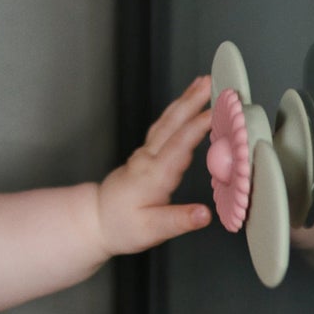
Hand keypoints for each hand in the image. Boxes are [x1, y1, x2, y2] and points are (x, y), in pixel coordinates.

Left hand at [94, 74, 216, 257]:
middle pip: (172, 124)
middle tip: (212, 82)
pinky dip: (177, 110)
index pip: (179, 146)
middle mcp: (147, 159)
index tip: (218, 111)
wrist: (95, 220)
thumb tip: (204, 214)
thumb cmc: (121, 226)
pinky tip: (185, 102)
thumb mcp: (151, 231)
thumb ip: (179, 220)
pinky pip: (163, 126)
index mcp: (153, 176)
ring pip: (166, 121)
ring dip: (185, 99)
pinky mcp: (144, 153)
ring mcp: (144, 153)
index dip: (199, 127)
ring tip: (202, 82)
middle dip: (193, 101)